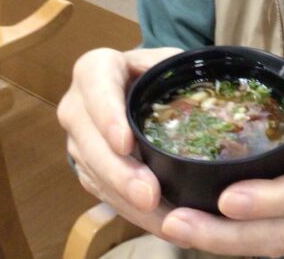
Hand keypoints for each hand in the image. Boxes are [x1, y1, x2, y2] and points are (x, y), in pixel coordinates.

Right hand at [57, 46, 182, 234]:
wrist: (131, 84)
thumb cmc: (152, 71)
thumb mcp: (164, 59)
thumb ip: (178, 68)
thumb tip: (206, 93)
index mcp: (95, 69)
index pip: (96, 87)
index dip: (108, 115)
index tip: (125, 142)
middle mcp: (77, 106)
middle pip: (91, 142)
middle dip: (120, 173)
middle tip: (149, 196)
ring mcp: (78, 141)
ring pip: (95, 174)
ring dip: (127, 200)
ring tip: (164, 219)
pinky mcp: (86, 168)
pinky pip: (104, 194)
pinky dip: (132, 211)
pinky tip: (161, 223)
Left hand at [155, 77, 283, 258]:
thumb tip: (256, 71)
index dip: (268, 200)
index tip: (226, 198)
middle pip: (280, 237)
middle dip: (224, 235)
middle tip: (174, 221)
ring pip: (270, 253)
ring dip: (220, 245)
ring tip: (173, 227)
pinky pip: (272, 254)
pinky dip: (235, 247)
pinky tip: (198, 234)